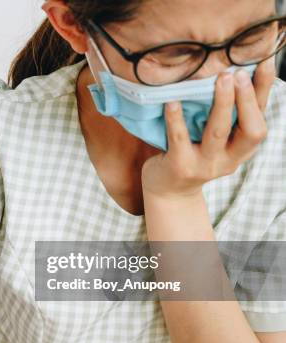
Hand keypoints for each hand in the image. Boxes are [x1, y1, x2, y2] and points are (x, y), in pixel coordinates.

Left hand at [141, 57, 274, 198]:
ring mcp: (205, 165)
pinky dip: (176, 119)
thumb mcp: (215, 139)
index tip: (264, 60)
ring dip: (222, 104)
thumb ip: (223, 114)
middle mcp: (229, 159)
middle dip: (247, 100)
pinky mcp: (180, 166)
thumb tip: (229, 69)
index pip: (260, 117)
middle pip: (251, 130)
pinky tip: (172, 101)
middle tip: (239, 72)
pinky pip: (179, 139)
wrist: (168, 191)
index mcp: (242, 149)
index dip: (264, 90)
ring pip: (218, 132)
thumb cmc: (192, 153)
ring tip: (221, 78)